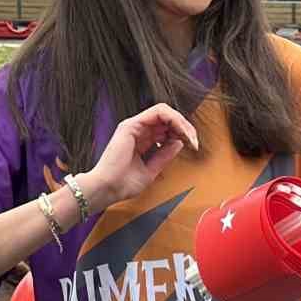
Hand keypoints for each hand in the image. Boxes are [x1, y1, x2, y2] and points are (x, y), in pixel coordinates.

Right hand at [83, 103, 198, 209]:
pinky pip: (158, 111)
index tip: (192, 147)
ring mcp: (134, 126)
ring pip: (165, 111)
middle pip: (167, 119)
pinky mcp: (131, 125)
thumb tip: (179, 142)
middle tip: (193, 142)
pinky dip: (174, 119)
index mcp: (141, 141)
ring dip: (181, 123)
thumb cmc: (122, 184)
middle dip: (185, 128)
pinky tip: (180, 132)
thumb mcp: (152, 169)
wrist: (107, 189)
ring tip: (189, 137)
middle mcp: (137, 131)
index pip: (166, 128)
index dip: (181, 134)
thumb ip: (165, 155)